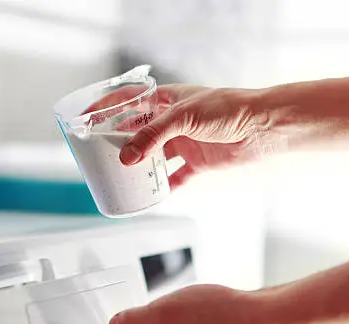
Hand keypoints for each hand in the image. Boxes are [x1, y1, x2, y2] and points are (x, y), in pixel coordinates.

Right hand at [83, 84, 283, 188]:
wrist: (264, 127)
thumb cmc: (228, 109)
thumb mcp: (184, 118)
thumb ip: (153, 137)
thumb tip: (126, 158)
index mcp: (166, 101)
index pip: (129, 101)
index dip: (106, 109)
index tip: (85, 119)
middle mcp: (173, 122)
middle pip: (137, 133)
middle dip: (118, 143)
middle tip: (98, 155)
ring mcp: (184, 143)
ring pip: (154, 158)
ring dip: (139, 168)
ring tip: (119, 178)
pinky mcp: (198, 163)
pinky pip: (176, 178)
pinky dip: (164, 188)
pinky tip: (151, 196)